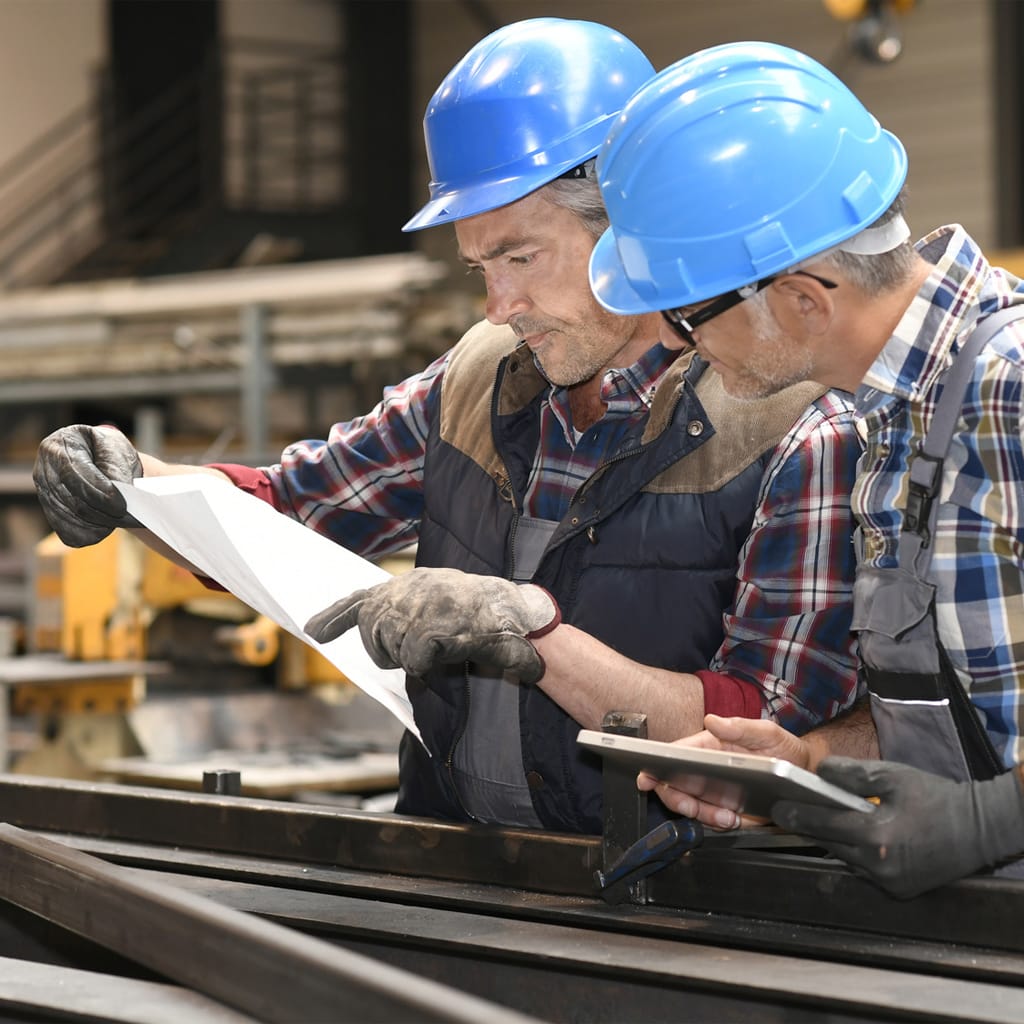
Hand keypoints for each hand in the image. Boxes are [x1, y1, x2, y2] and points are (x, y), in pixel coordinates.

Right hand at [33, 425, 142, 546]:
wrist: (101, 459)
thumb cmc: (109, 451)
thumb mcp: (116, 449)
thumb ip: (115, 469)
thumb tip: (117, 494)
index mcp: (60, 446)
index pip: (75, 474)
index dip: (99, 492)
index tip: (122, 505)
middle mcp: (44, 470)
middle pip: (73, 500)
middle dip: (104, 512)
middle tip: (130, 518)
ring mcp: (44, 494)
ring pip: (72, 519)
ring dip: (100, 524)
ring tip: (125, 521)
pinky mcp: (51, 514)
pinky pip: (68, 532)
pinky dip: (90, 533)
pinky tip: (108, 527)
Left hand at [304, 567, 559, 682]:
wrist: (519, 614)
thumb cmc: (480, 615)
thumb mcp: (436, 605)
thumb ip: (400, 615)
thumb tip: (355, 634)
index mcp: (409, 584)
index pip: (361, 600)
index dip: (334, 617)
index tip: (311, 630)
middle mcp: (411, 589)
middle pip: (371, 628)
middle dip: (384, 650)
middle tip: (415, 653)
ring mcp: (423, 606)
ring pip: (389, 646)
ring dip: (409, 657)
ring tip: (439, 648)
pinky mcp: (436, 627)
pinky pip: (412, 658)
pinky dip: (426, 663)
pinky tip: (446, 653)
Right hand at [637, 715, 811, 829]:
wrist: (802, 771)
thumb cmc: (781, 746)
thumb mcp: (767, 732)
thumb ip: (740, 726)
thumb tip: (711, 720)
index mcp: (707, 744)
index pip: (674, 753)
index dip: (654, 765)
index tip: (646, 778)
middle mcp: (704, 767)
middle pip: (673, 785)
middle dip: (677, 799)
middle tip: (691, 807)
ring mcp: (712, 790)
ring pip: (690, 806)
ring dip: (702, 815)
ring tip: (727, 817)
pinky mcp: (724, 809)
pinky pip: (709, 820)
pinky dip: (716, 824)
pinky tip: (733, 819)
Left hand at [772, 758, 1023, 898]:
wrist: (979, 829)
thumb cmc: (936, 798)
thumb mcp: (892, 777)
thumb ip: (852, 775)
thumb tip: (819, 774)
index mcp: (876, 835)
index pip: (823, 823)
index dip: (796, 815)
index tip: (776, 808)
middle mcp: (879, 865)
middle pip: (830, 843)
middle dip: (810, 826)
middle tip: (788, 812)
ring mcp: (889, 882)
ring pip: (845, 859)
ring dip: (833, 841)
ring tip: (820, 820)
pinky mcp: (898, 891)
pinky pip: (864, 871)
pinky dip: (855, 854)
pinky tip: (854, 837)